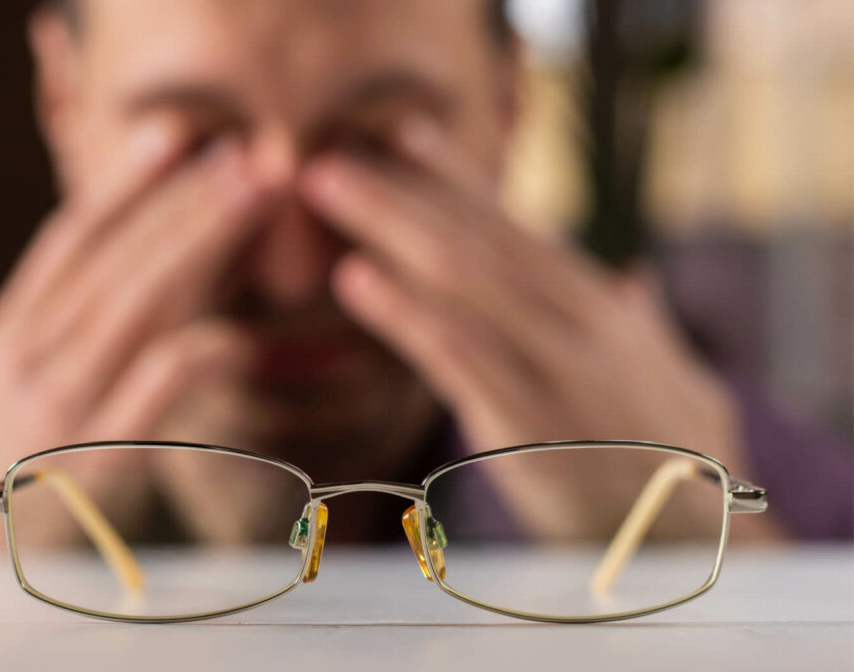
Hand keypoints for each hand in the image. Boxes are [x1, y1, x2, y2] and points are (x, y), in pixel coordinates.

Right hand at [0, 124, 263, 552]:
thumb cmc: (12, 476)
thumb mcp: (20, 390)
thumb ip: (68, 334)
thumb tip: (150, 278)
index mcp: (2, 337)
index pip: (69, 243)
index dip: (123, 185)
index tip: (174, 136)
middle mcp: (18, 362)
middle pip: (110, 262)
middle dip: (180, 203)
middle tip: (241, 155)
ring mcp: (49, 411)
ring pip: (131, 306)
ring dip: (196, 246)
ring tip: (249, 200)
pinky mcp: (85, 465)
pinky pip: (148, 394)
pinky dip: (194, 354)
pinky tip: (240, 330)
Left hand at [300, 118, 781, 539]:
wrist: (706, 540)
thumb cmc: (674, 461)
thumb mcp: (668, 374)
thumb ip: (638, 321)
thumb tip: (632, 279)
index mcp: (597, 306)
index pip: (515, 229)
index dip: (455, 180)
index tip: (403, 138)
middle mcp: (578, 321)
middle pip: (475, 239)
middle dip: (398, 194)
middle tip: (327, 160)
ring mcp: (557, 368)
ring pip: (463, 279)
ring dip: (387, 226)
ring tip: (323, 189)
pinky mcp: (531, 428)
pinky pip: (460, 358)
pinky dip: (406, 312)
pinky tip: (356, 279)